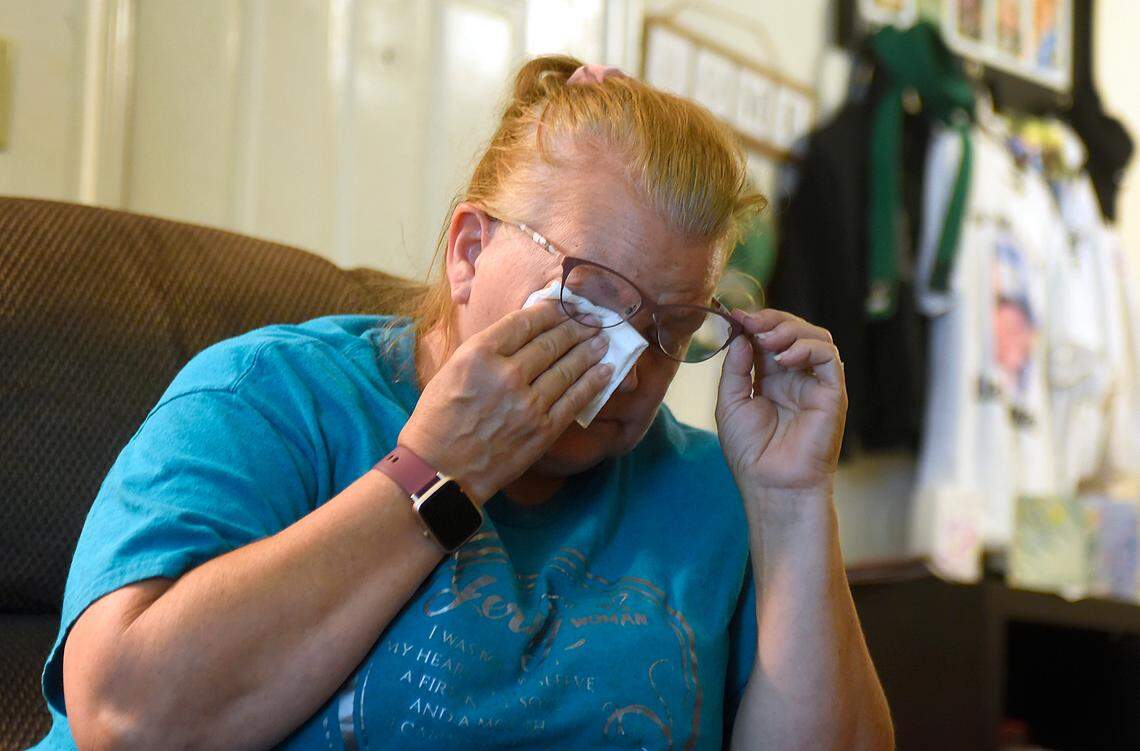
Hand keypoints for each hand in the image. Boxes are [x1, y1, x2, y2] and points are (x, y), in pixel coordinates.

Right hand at [398, 301, 612, 504]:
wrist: (440, 469)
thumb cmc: (438, 419)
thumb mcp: (452, 370)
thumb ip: (487, 350)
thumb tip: (521, 332)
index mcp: (479, 354)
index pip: (524, 322)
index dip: (549, 310)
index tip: (563, 304)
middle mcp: (507, 374)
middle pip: (551, 342)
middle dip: (576, 327)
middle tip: (592, 319)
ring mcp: (528, 403)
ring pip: (568, 368)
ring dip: (589, 351)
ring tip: (602, 340)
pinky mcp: (543, 429)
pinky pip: (575, 399)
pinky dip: (593, 382)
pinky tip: (606, 371)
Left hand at [715, 309, 846, 496]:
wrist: (772, 485)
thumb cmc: (750, 452)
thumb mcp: (730, 403)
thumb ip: (736, 368)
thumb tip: (743, 335)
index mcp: (769, 379)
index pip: (767, 338)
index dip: (754, 324)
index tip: (735, 315)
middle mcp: (794, 378)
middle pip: (792, 331)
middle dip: (771, 320)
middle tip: (751, 321)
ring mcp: (815, 384)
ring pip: (815, 336)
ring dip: (790, 329)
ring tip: (768, 340)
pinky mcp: (832, 393)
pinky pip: (829, 358)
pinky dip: (809, 348)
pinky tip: (785, 359)